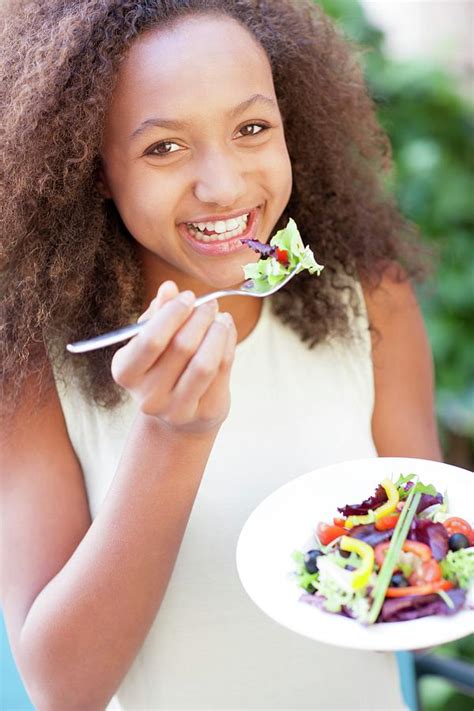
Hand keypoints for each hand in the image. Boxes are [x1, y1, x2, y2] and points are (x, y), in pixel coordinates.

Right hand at [111, 281, 236, 434]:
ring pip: (205, 363)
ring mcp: (176, 409)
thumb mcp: (153, 337)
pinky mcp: (203, 413)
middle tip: (210, 304)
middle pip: (182, 347)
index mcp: (126, 372)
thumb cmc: (162, 364)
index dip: (173, 313)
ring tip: (221, 317)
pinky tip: (227, 330)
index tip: (188, 296)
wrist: (177, 411)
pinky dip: (228, 344)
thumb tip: (169, 288)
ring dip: (217, 332)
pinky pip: (222, 371)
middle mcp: (147, 395)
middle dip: (200, 318)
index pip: (150, 339)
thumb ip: (159, 312)